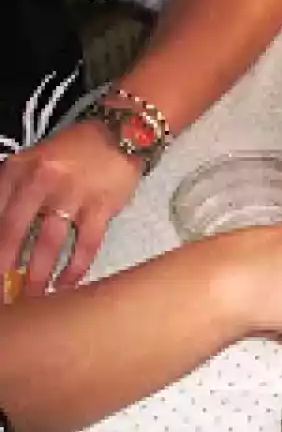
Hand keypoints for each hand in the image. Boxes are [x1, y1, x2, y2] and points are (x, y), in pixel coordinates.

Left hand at [0, 121, 140, 294]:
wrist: (121, 135)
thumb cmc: (75, 152)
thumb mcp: (33, 163)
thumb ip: (14, 191)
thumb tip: (5, 235)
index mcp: (17, 169)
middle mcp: (40, 180)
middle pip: (14, 231)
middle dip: (4, 266)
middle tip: (2, 294)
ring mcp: (72, 194)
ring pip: (49, 243)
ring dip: (38, 275)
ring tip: (33, 296)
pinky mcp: (101, 206)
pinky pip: (86, 244)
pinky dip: (76, 268)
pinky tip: (67, 284)